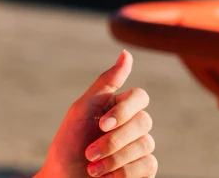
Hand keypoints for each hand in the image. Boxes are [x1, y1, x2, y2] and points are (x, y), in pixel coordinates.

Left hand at [40, 51, 156, 177]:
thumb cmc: (69, 144)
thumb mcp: (81, 109)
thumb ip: (105, 83)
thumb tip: (126, 54)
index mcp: (118, 106)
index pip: (140, 96)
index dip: (124, 110)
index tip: (101, 124)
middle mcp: (133, 125)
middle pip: (144, 121)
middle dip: (114, 139)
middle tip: (89, 152)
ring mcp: (140, 148)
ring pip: (146, 145)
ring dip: (114, 158)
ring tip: (92, 167)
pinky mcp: (144, 170)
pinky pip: (149, 165)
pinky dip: (124, 172)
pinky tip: (106, 177)